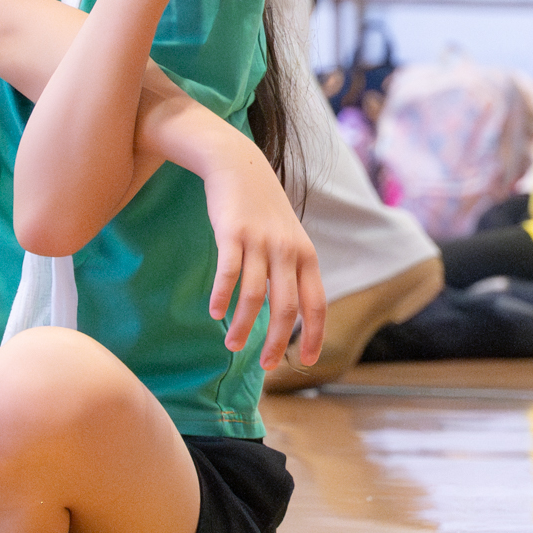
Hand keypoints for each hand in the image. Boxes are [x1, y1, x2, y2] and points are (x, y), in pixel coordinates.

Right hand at [199, 147, 323, 368]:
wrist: (240, 166)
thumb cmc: (264, 210)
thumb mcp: (289, 239)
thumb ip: (293, 272)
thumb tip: (289, 314)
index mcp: (306, 256)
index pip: (317, 305)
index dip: (313, 336)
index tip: (307, 362)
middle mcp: (288, 251)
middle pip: (287, 308)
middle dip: (277, 342)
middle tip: (266, 366)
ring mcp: (260, 241)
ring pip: (255, 296)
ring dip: (243, 326)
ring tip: (232, 346)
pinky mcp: (232, 233)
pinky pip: (229, 273)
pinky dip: (223, 297)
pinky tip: (215, 314)